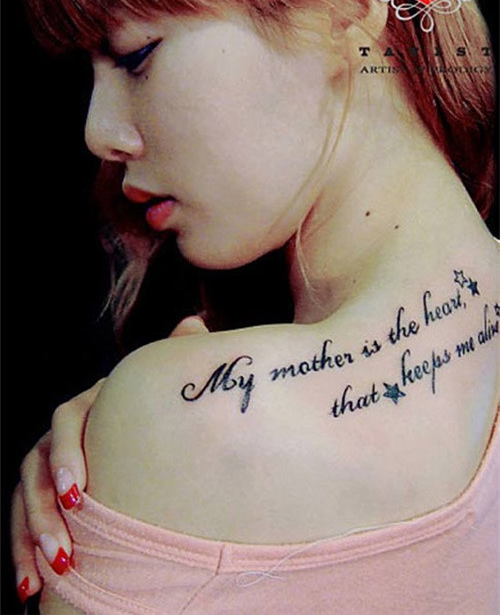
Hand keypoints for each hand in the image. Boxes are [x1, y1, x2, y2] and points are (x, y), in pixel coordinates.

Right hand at [10, 315, 209, 603]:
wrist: (150, 439)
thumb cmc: (159, 413)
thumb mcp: (165, 388)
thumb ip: (176, 356)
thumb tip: (195, 325)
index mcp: (90, 406)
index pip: (67, 422)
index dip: (67, 454)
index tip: (78, 493)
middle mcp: (62, 435)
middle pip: (36, 466)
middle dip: (45, 510)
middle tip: (66, 549)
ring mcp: (48, 466)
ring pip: (24, 499)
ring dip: (31, 538)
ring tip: (49, 576)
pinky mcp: (44, 498)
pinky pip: (24, 524)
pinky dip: (25, 554)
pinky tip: (35, 589)